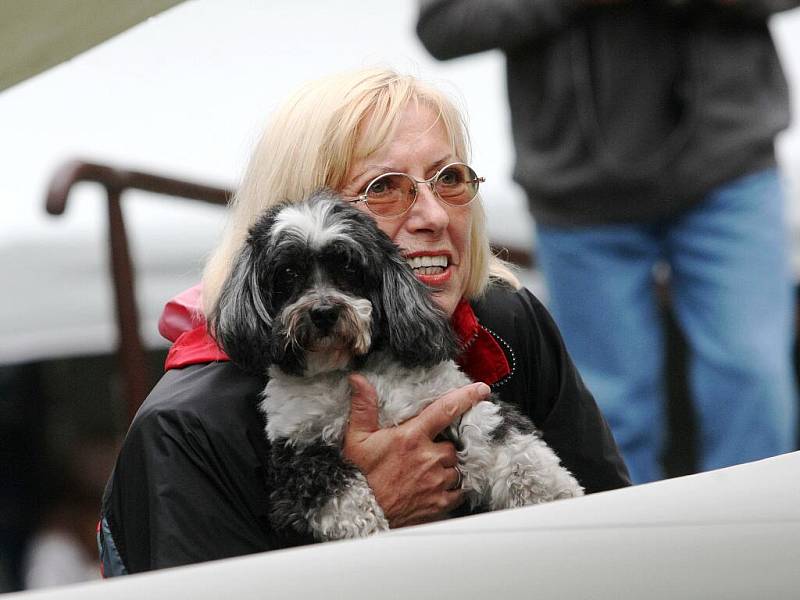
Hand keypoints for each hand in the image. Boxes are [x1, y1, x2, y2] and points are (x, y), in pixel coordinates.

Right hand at [343, 374, 489, 527]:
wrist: (362, 513)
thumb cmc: (359, 475)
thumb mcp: (357, 438)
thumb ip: (363, 407)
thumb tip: (358, 380)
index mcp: (411, 437)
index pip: (445, 411)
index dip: (466, 397)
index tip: (480, 389)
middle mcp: (428, 458)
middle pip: (452, 444)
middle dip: (443, 447)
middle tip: (425, 453)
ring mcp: (437, 481)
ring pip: (456, 467)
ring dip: (447, 467)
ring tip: (428, 471)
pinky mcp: (440, 502)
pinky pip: (459, 490)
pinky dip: (452, 488)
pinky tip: (436, 487)